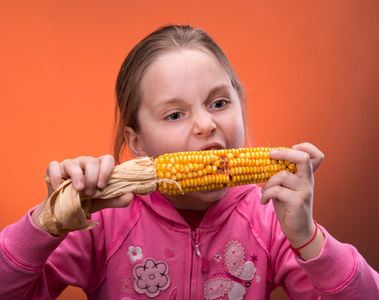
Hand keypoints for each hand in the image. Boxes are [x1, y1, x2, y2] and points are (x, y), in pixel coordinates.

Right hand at [31, 155, 133, 231]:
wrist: (66, 211)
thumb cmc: (88, 201)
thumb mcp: (104, 202)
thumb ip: (118, 199)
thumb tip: (131, 195)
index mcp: (99, 167)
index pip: (107, 159)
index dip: (106, 171)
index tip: (102, 186)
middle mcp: (85, 162)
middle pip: (91, 161)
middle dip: (92, 178)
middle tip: (90, 193)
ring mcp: (69, 164)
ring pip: (73, 163)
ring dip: (77, 177)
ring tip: (78, 189)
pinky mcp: (54, 168)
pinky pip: (54, 166)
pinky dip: (56, 176)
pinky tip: (58, 187)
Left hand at [261, 142, 324, 258]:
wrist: (298, 229)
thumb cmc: (288, 206)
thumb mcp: (285, 187)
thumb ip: (281, 174)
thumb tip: (263, 160)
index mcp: (306, 175)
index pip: (317, 155)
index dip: (307, 147)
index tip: (292, 146)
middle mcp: (308, 181)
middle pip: (303, 158)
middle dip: (284, 153)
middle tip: (270, 155)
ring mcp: (305, 191)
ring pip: (282, 175)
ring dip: (268, 183)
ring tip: (264, 192)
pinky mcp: (298, 201)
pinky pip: (277, 190)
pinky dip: (266, 194)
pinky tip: (264, 200)